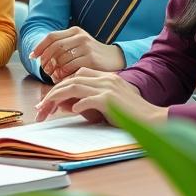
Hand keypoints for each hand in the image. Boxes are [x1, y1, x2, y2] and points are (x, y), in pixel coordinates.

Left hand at [30, 27, 125, 79]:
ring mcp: (87, 48)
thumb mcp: (79, 45)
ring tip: (53, 77)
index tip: (33, 56)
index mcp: (75, 31)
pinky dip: (64, 76)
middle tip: (44, 70)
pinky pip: (71, 69)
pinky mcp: (92, 61)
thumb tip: (40, 55)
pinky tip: (63, 80)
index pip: (52, 36)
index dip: (40, 46)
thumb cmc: (93, 55)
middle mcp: (81, 37)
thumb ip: (63, 47)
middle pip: (55, 47)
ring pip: (62, 59)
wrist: (116, 59)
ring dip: (54, 70)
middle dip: (46, 59)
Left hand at [34, 68, 166, 126]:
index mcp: (106, 76)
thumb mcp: (108, 105)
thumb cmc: (132, 115)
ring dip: (56, 98)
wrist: (154, 120)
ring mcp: (108, 87)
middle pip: (71, 80)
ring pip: (74, 86)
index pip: (76, 75)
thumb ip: (89, 101)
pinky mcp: (110, 99)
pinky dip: (77, 105)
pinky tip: (71, 112)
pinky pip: (87, 99)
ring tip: (46, 110)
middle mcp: (105, 78)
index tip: (48, 101)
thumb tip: (67, 105)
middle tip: (40, 108)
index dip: (60, 86)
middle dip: (52, 94)